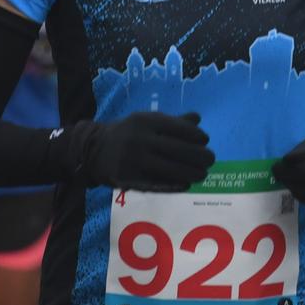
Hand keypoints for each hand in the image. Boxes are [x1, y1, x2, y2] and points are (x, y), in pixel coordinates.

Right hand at [60, 112, 213, 191]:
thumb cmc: (129, 133)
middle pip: (178, 150)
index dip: (196, 136)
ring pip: (170, 169)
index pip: (178, 128)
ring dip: (191, 173)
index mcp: (145, 120)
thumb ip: (172, 121)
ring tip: (202, 175)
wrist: (94, 149)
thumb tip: (198, 119)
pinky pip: (156, 184)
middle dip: (199, 156)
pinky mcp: (128, 178)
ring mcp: (133, 160)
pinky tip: (186, 185)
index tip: (205, 141)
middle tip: (210, 160)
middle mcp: (139, 139)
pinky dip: (174, 186)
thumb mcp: (147, 121)